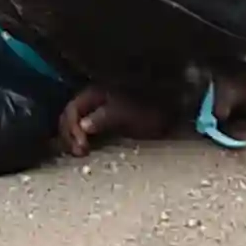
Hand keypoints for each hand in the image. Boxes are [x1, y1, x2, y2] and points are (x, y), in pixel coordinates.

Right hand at [57, 83, 175, 156]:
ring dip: (74, 138)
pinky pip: (87, 129)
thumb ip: (104, 117)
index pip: (72, 110)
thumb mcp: (128, 113)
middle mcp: (94, 98)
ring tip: (80, 153)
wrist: (175, 107)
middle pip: (70, 116)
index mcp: (95, 92)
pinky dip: (83, 139)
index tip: (81, 147)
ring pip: (77, 123)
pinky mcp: (107, 120)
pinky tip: (87, 150)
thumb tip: (83, 126)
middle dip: (69, 135)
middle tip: (78, 153)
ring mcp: (100, 108)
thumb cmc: (151, 108)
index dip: (72, 129)